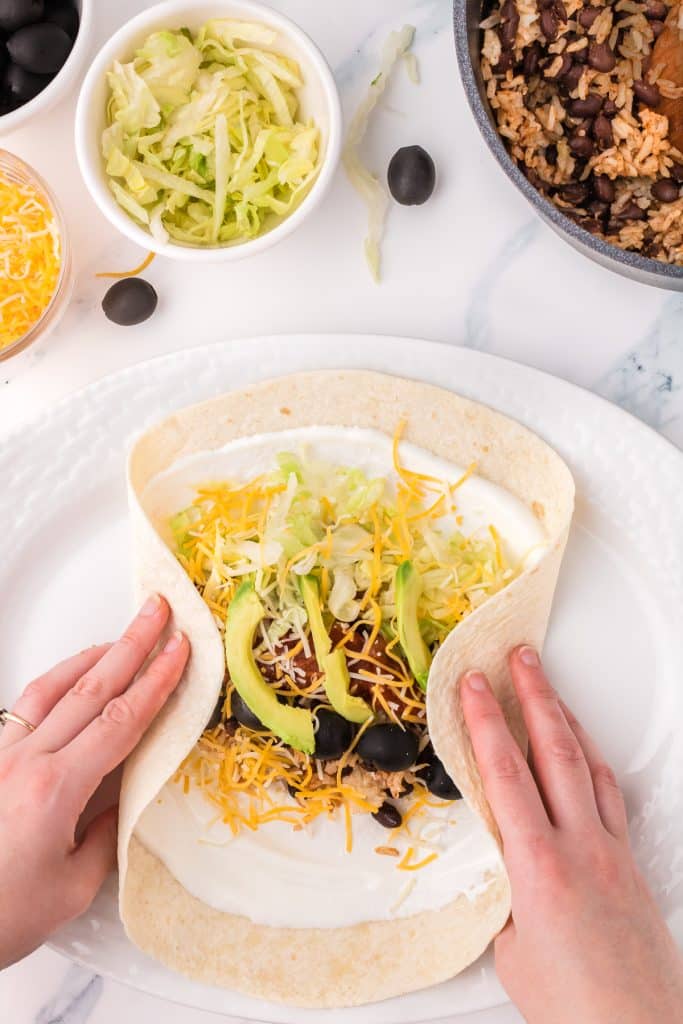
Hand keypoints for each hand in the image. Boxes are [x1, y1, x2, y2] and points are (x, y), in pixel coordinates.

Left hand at [0, 595, 188, 968]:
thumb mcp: (70, 890)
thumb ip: (103, 838)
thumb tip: (119, 806)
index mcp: (55, 789)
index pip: (120, 720)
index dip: (156, 682)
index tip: (180, 651)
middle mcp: (26, 761)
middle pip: (90, 688)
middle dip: (131, 644)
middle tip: (157, 611)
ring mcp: (1, 757)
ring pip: (52, 688)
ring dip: (92, 656)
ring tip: (121, 635)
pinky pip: (26, 706)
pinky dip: (56, 681)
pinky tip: (70, 677)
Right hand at [461, 647, 682, 1023]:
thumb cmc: (573, 1006)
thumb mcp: (511, 949)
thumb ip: (501, 893)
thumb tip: (497, 867)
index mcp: (539, 866)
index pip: (505, 774)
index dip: (485, 722)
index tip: (472, 684)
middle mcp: (580, 846)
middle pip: (555, 751)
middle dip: (533, 695)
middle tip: (519, 656)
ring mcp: (610, 850)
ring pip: (588, 765)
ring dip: (565, 719)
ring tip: (547, 687)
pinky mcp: (630, 863)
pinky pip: (611, 795)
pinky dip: (593, 761)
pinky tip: (584, 750)